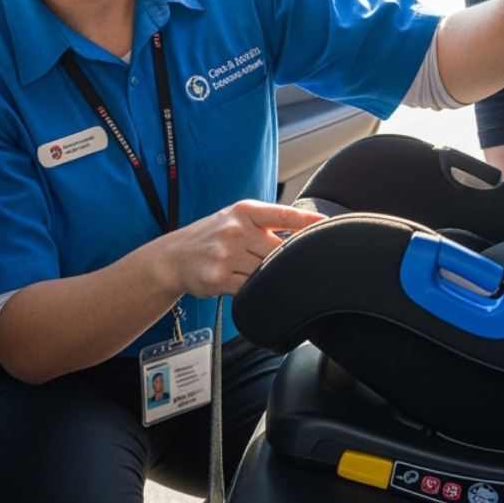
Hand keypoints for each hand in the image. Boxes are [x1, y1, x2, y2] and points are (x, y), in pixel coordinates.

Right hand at [162, 200, 324, 297]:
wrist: (173, 257)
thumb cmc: (212, 236)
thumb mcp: (236, 218)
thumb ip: (266, 223)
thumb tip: (305, 231)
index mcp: (245, 211)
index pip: (284, 214)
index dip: (309, 220)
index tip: (329, 224)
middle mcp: (236, 229)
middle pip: (279, 250)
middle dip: (287, 260)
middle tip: (294, 266)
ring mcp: (226, 254)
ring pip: (265, 272)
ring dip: (268, 277)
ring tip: (257, 273)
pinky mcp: (219, 278)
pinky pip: (249, 289)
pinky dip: (255, 291)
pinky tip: (248, 286)